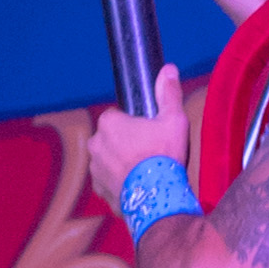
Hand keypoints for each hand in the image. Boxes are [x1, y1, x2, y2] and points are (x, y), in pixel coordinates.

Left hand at [87, 61, 191, 216]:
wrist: (158, 198)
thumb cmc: (164, 155)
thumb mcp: (173, 120)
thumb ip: (169, 93)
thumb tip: (169, 69)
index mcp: (108, 123)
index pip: (117, 116)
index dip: (133, 124)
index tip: (148, 133)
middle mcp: (95, 144)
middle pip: (112, 138)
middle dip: (126, 143)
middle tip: (149, 153)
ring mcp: (95, 169)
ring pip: (109, 160)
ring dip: (121, 164)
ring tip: (145, 172)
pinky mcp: (100, 191)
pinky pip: (109, 182)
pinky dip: (120, 183)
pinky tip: (139, 187)